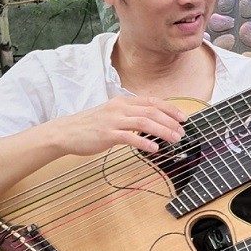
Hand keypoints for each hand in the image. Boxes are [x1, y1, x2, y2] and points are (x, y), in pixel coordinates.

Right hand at [52, 96, 185, 155]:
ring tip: (175, 139)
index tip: (183, 117)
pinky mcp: (107, 134)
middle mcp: (120, 108)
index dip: (170, 109)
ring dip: (163, 131)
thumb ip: (131, 115)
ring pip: (144, 122)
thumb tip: (153, 122)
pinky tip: (155, 149)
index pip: (152, 102)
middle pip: (152, 111)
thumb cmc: (91, 125)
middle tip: (183, 132)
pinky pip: (130, 137)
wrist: (66, 132)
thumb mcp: (113, 114)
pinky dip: (144, 142)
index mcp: (123, 101)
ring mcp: (113, 120)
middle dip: (171, 121)